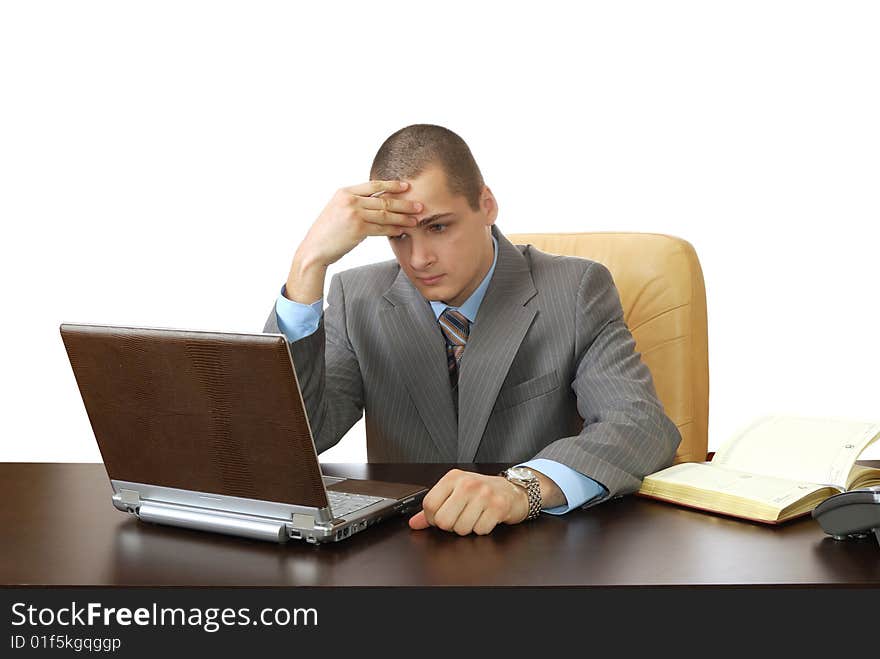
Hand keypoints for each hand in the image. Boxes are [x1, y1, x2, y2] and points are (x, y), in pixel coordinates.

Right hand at [297, 180, 422, 268]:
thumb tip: (376, 203)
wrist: (314, 249)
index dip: (392, 185)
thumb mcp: (337, 210)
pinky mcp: (358, 229)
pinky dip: (393, 229)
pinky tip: (402, 230)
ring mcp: (354, 214)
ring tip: (416, 219)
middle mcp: (350, 200)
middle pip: (383, 200)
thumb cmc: (327, 232)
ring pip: (385, 214)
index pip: (373, 185)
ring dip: (403, 217)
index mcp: (345, 192)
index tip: (406, 186)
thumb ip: (355, 203)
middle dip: (404, 203)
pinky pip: (381, 228)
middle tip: (419, 205)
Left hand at [408, 469, 529, 535]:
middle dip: (450, 526)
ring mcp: (484, 494)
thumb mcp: (454, 492)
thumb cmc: (481, 492)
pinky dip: (482, 529)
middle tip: (460, 518)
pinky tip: (486, 518)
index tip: (441, 517)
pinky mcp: (498, 506)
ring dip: (467, 528)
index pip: (429, 505)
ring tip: (474, 516)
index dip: (433, 518)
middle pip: (443, 520)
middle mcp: (467, 483)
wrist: (511, 490)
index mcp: (452, 478)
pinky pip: (480, 530)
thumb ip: (433, 508)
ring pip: (461, 529)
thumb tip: (414, 523)